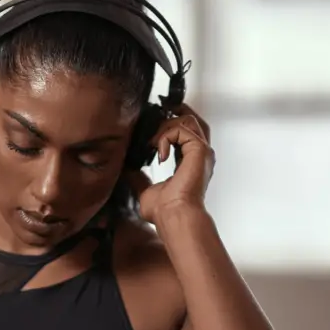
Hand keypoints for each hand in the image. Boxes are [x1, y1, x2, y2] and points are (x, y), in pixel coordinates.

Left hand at [128, 105, 214, 223]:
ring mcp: (202, 152)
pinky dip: (166, 136)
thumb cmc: (165, 210)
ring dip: (165, 126)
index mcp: (190, 163)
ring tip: (152, 143)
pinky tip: (158, 152)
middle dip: (173, 114)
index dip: (168, 126)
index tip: (150, 129)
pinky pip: (182, 129)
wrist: (172, 216)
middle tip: (153, 118)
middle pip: (193, 121)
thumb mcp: (145, 190)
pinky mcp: (199, 150)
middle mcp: (199, 155)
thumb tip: (127, 169)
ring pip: (188, 120)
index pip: (185, 134)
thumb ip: (138, 177)